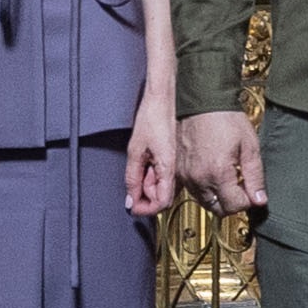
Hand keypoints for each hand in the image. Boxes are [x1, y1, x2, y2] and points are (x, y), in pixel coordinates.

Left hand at [123, 87, 178, 222]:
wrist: (163, 98)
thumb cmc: (152, 117)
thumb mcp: (135, 150)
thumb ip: (132, 177)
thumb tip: (130, 198)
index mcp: (169, 168)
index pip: (162, 202)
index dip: (146, 209)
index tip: (133, 207)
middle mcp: (176, 169)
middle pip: (161, 197)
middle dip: (144, 195)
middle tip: (132, 183)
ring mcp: (176, 164)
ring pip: (162, 187)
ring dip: (147, 184)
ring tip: (139, 166)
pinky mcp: (173, 158)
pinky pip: (163, 175)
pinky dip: (152, 174)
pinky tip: (146, 162)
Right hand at [173, 107, 266, 214]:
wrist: (202, 101)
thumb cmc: (225, 118)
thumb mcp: (249, 146)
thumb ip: (255, 176)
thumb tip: (259, 200)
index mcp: (218, 174)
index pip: (234, 206)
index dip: (247, 201)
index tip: (251, 191)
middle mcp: (198, 178)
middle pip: (218, 209)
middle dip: (232, 203)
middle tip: (241, 187)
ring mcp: (185, 175)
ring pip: (204, 202)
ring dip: (218, 197)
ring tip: (227, 178)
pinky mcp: (178, 170)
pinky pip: (192, 190)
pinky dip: (204, 189)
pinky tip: (213, 174)